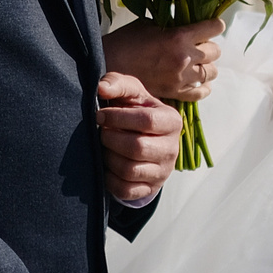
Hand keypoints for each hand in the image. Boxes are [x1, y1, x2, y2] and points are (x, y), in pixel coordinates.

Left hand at [96, 73, 179, 204]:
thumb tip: (102, 88)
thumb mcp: (130, 92)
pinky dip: (109, 179)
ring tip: (104, 148)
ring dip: (108, 158)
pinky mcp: (150, 188)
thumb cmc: (134, 110)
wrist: (144, 138)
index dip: (118, 118)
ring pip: (129, 170)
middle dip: (110, 139)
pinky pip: (125, 190)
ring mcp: (162, 171)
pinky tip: (106, 165)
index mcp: (171, 121)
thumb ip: (117, 83)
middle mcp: (172, 148)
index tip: (100, 115)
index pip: (146, 120)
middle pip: (137, 147)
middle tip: (101, 133)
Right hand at [102, 17, 223, 104]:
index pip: (213, 28)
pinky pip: (201, 92)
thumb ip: (169, 26)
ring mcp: (181, 77)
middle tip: (199, 46)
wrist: (108, 67)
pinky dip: (202, 87)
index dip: (214, 26)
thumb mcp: (147, 24)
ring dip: (206, 67)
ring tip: (197, 64)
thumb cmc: (125, 42)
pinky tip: (196, 82)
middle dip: (210, 47)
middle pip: (215, 52)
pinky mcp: (175, 92)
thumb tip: (182, 24)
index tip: (212, 26)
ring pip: (211, 73)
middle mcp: (185, 58)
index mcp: (179, 36)